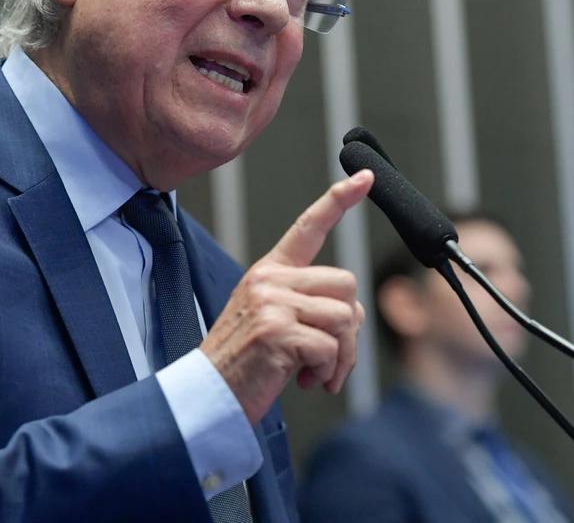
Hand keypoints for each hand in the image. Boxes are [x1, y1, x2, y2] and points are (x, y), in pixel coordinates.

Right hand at [200, 169, 372, 423]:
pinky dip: (328, 372)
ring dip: (341, 356)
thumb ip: (307, 304)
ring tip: (315, 373)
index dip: (339, 201)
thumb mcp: (272, 319)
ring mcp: (271, 303)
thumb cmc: (245, 362)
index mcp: (268, 272)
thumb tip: (350, 314)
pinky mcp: (277, 332)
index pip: (307, 227)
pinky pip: (330, 347)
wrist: (209, 395)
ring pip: (345, 317)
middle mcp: (269, 280)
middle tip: (327, 357)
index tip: (364, 178)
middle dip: (348, 326)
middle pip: (346, 283)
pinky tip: (306, 381)